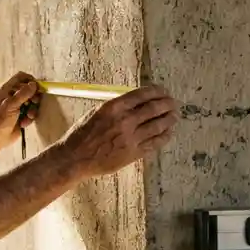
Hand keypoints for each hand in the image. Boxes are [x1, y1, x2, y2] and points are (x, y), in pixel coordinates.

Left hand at [0, 71, 41, 147]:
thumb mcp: (11, 105)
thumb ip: (23, 94)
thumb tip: (33, 84)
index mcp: (6, 89)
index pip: (20, 77)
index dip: (30, 80)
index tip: (37, 87)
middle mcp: (11, 95)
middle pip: (29, 89)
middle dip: (34, 97)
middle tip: (34, 102)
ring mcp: (17, 105)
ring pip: (32, 101)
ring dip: (32, 109)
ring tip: (28, 116)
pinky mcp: (21, 114)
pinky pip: (31, 112)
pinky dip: (29, 118)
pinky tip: (23, 123)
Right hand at [57, 84, 178, 177]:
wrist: (75, 158)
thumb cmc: (82, 134)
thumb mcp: (96, 112)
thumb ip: (116, 107)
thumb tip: (134, 102)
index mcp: (114, 107)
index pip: (142, 95)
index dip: (156, 91)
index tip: (163, 91)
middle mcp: (125, 120)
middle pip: (154, 109)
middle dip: (167, 104)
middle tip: (173, 103)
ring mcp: (131, 138)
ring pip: (158, 125)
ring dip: (169, 119)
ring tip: (174, 116)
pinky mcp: (134, 153)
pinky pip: (155, 143)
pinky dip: (165, 136)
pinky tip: (168, 132)